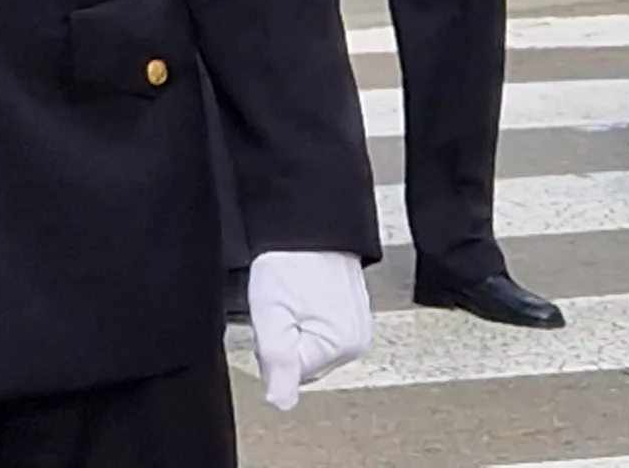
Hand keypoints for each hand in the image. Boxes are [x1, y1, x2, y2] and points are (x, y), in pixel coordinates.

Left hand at [245, 250, 373, 409]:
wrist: (309, 226)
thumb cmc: (290, 261)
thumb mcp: (270, 313)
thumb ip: (276, 362)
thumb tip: (281, 403)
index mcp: (341, 346)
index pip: (290, 375)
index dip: (272, 348)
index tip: (275, 319)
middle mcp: (357, 343)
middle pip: (303, 365)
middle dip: (285, 342)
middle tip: (282, 306)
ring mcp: (358, 330)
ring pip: (310, 350)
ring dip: (295, 331)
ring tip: (293, 299)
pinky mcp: (352, 319)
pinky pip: (320, 334)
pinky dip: (306, 321)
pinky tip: (303, 299)